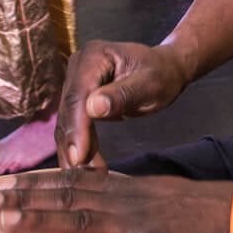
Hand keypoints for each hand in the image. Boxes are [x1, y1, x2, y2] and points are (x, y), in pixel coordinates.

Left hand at [0, 168, 232, 232]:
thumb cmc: (196, 209)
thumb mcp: (154, 194)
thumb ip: (122, 195)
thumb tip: (96, 194)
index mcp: (120, 188)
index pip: (69, 180)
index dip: (33, 182)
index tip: (1, 182)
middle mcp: (118, 201)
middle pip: (63, 195)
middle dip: (23, 198)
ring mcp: (130, 225)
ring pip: (76, 220)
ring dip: (38, 220)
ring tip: (3, 222)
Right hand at [55, 40, 190, 168]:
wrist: (165, 70)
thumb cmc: (161, 74)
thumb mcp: (149, 84)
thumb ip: (123, 95)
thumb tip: (93, 108)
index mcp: (93, 56)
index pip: (78, 94)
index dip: (77, 127)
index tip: (79, 156)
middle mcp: (78, 66)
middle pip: (68, 109)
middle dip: (74, 142)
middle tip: (81, 175)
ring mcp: (76, 81)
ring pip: (67, 120)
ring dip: (74, 148)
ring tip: (86, 176)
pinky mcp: (79, 98)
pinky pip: (74, 124)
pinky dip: (79, 145)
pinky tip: (86, 166)